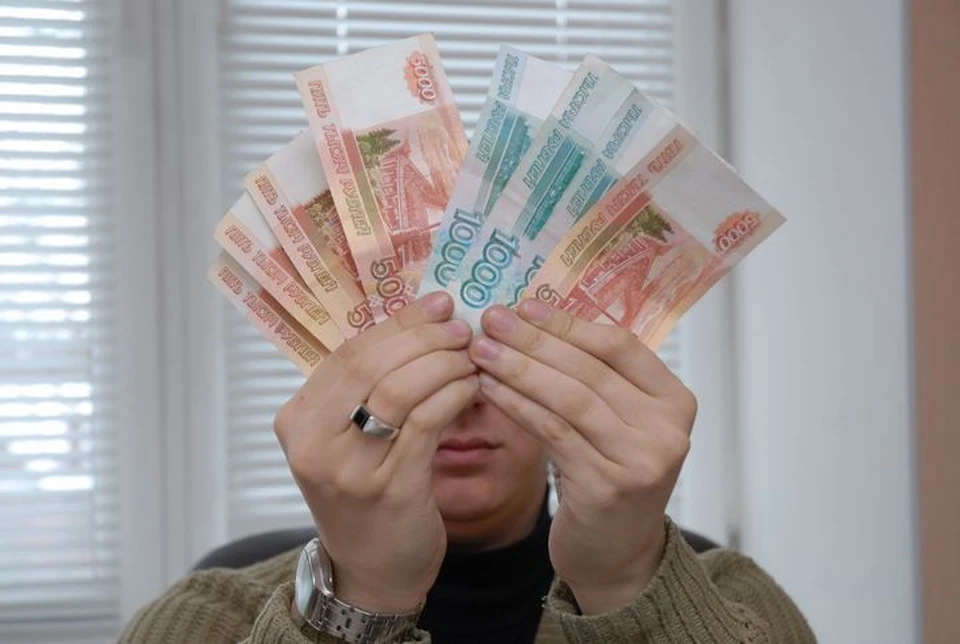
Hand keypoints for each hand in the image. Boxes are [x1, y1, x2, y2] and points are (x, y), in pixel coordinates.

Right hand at [274, 292, 477, 612]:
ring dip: (443, 363)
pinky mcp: (390, 487)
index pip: (348, 353)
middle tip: (460, 326)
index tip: (437, 303)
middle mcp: (312, 442)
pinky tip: (473, 385)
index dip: (397, 323)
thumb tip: (419, 322)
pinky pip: (426, 423)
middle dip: (423, 337)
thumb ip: (367, 388)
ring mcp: (348, 468)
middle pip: (370, 366)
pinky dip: (454, 394)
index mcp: (296, 420)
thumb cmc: (365, 494)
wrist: (371, 570)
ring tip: (472, 353)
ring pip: (400, 390)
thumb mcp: (347, 439)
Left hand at [470, 300, 695, 613]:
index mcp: (674, 400)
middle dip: (534, 341)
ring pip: (570, 399)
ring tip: (480, 349)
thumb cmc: (609, 473)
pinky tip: (489, 388)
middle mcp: (667, 429)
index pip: (619, 346)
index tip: (524, 305)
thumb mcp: (617, 422)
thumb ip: (593, 377)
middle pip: (591, 370)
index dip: (568, 323)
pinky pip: (553, 433)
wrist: (617, 552)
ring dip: (519, 369)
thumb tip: (533, 317)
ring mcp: (641, 461)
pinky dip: (518, 405)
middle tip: (490, 319)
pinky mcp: (607, 487)